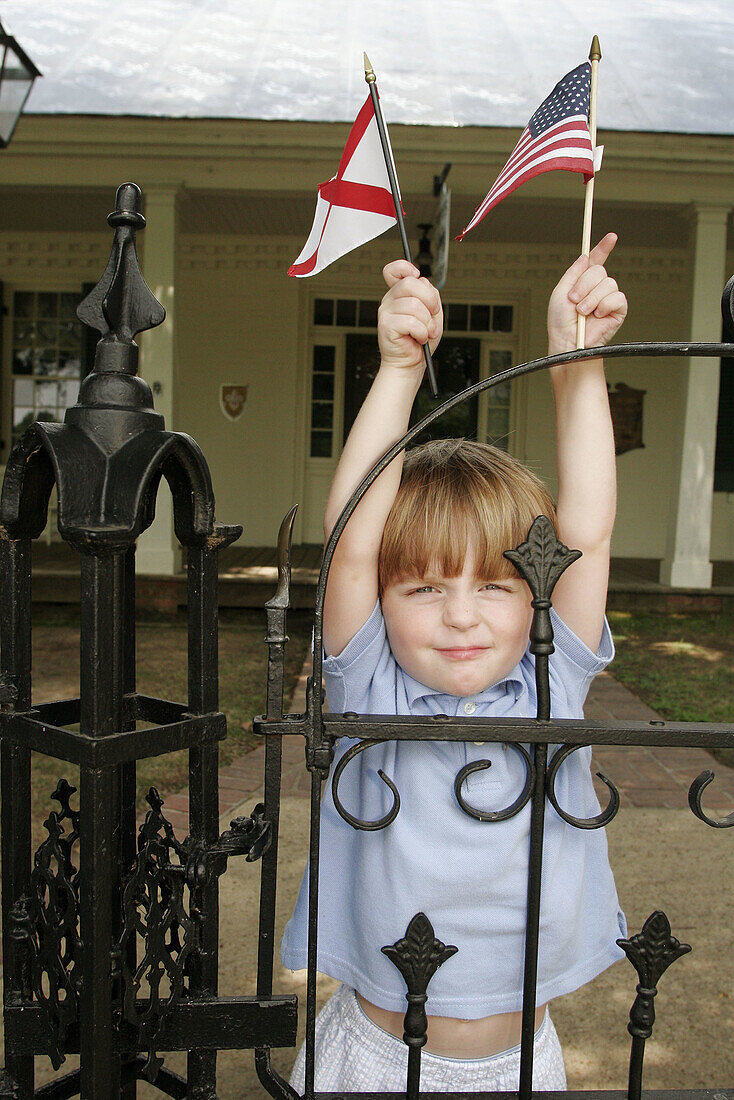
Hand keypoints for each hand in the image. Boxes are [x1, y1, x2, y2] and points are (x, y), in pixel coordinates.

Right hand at [377, 260, 442, 370]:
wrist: (410, 364)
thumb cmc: (420, 340)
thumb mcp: (432, 313)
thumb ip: (429, 295)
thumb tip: (423, 282)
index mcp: (399, 294)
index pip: (393, 270)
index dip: (404, 267)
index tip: (416, 275)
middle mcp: (390, 300)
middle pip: (410, 284)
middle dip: (430, 301)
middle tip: (432, 315)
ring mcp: (386, 312)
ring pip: (414, 305)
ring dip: (427, 322)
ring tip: (426, 332)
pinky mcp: (386, 326)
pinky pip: (411, 322)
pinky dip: (421, 332)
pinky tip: (419, 338)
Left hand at [547, 233, 627, 353]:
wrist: (568, 342)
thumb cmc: (561, 323)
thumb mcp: (560, 292)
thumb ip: (573, 272)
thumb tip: (586, 256)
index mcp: (583, 283)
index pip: (596, 261)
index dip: (603, 248)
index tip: (612, 237)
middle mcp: (597, 289)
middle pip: (599, 271)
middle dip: (584, 285)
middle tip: (574, 301)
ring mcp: (608, 299)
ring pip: (608, 283)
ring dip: (591, 298)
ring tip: (583, 313)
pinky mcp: (618, 311)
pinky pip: (617, 297)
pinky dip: (604, 305)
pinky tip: (597, 316)